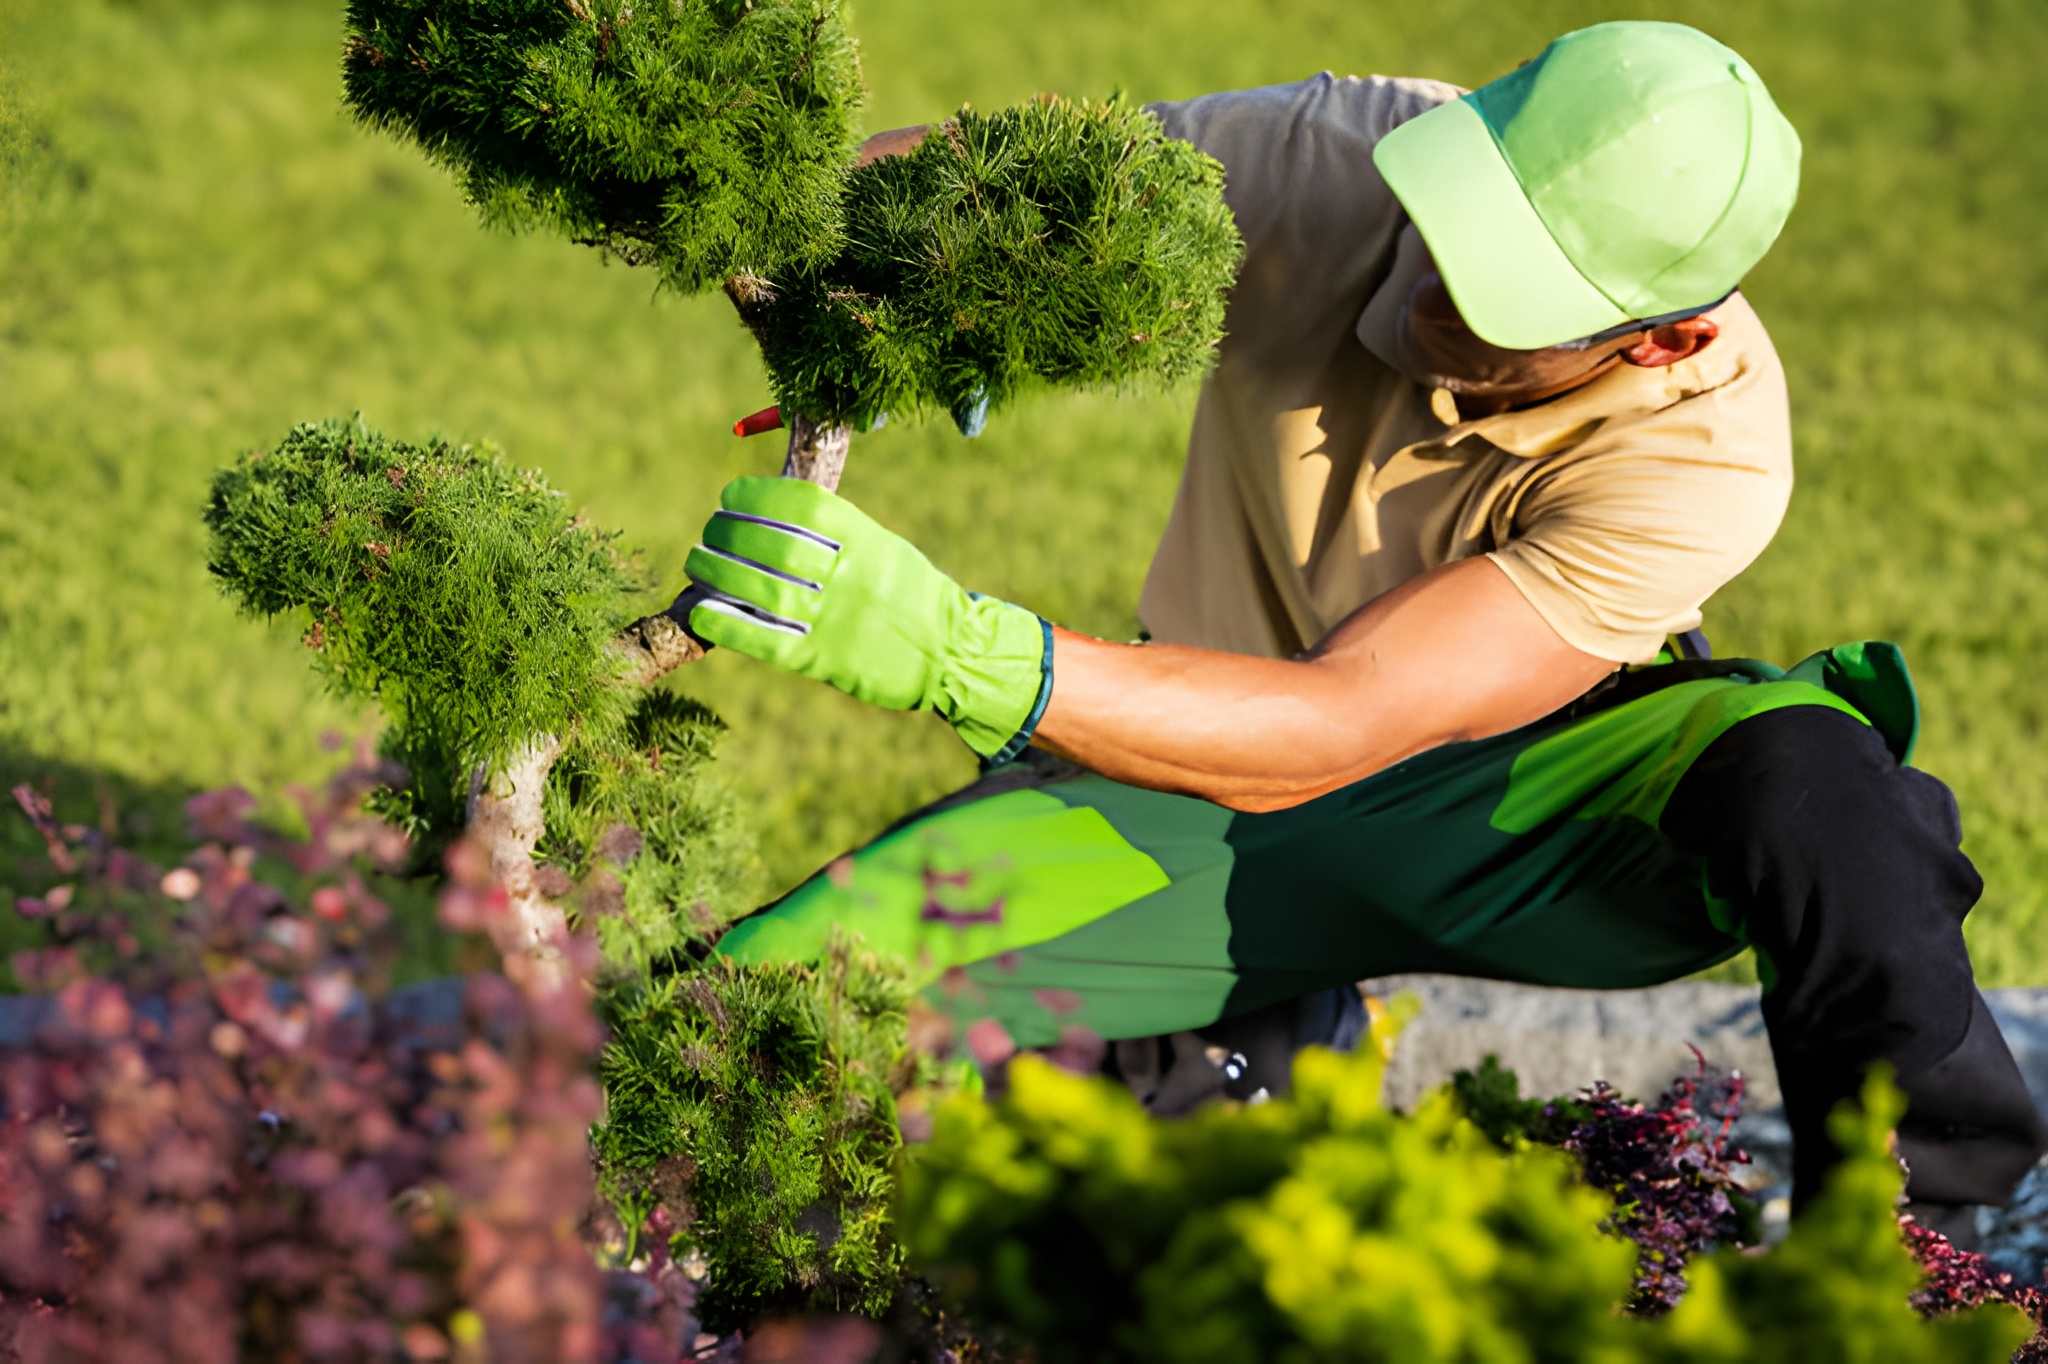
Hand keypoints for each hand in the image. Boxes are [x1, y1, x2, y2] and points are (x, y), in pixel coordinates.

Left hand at [684, 477, 1050, 761]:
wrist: (954, 655)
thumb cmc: (913, 597)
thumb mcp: (887, 550)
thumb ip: (840, 532)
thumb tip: (774, 511)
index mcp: (870, 541)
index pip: (803, 506)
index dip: (758, 496)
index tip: (730, 495)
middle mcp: (853, 576)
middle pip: (775, 546)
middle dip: (730, 533)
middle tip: (709, 531)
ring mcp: (839, 620)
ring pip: (763, 590)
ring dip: (719, 572)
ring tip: (696, 561)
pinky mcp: (826, 661)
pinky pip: (767, 641)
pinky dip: (729, 625)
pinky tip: (701, 611)